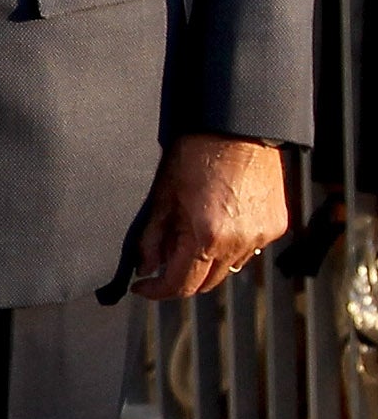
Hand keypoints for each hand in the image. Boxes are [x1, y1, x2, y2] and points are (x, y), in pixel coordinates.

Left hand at [132, 132, 289, 300]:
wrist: (239, 127)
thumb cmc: (196, 153)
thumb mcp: (164, 195)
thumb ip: (152, 237)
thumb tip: (145, 267)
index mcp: (206, 237)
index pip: (181, 285)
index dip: (156, 291)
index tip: (142, 287)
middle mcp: (238, 243)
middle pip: (206, 283)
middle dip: (181, 278)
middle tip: (162, 261)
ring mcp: (262, 236)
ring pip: (229, 268)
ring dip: (207, 263)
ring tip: (190, 235)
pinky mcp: (276, 226)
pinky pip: (249, 249)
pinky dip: (230, 247)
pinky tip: (218, 223)